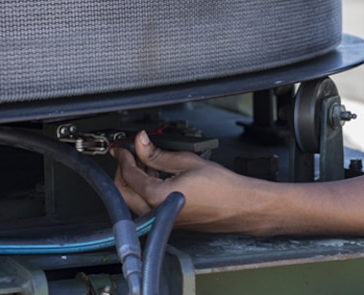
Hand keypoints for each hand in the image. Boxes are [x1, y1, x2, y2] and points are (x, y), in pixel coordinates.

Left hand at [111, 131, 255, 231]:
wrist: (240, 205)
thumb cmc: (222, 188)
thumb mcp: (188, 162)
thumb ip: (158, 154)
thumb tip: (141, 144)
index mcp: (157, 196)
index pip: (128, 174)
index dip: (124, 157)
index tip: (124, 147)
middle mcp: (155, 212)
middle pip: (123, 192)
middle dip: (124, 171)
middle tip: (131, 154)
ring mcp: (161, 219)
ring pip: (133, 200)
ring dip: (134, 181)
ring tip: (147, 162)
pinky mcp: (169, 221)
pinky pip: (146, 206)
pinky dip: (145, 190)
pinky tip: (158, 176)